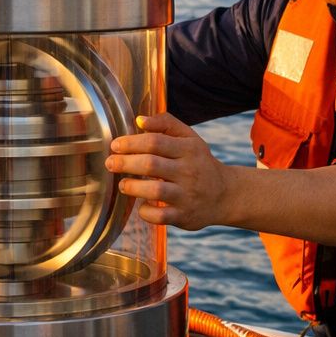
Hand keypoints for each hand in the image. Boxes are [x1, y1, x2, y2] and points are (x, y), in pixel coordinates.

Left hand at [106, 113, 230, 229]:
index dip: (131, 143)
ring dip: (133, 187)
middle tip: (110, 163)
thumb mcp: (190, 138)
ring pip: (155, 191)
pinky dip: (146, 212)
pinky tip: (141, 204)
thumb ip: (166, 124)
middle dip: (125, 163)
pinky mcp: (184, 216)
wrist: (225, 195)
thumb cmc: (199, 163)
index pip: (155, 142)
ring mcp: (187, 195)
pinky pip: (160, 216)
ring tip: (122, 184)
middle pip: (151, 164)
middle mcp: (189, 171)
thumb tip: (139, 120)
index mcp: (189, 149)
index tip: (115, 145)